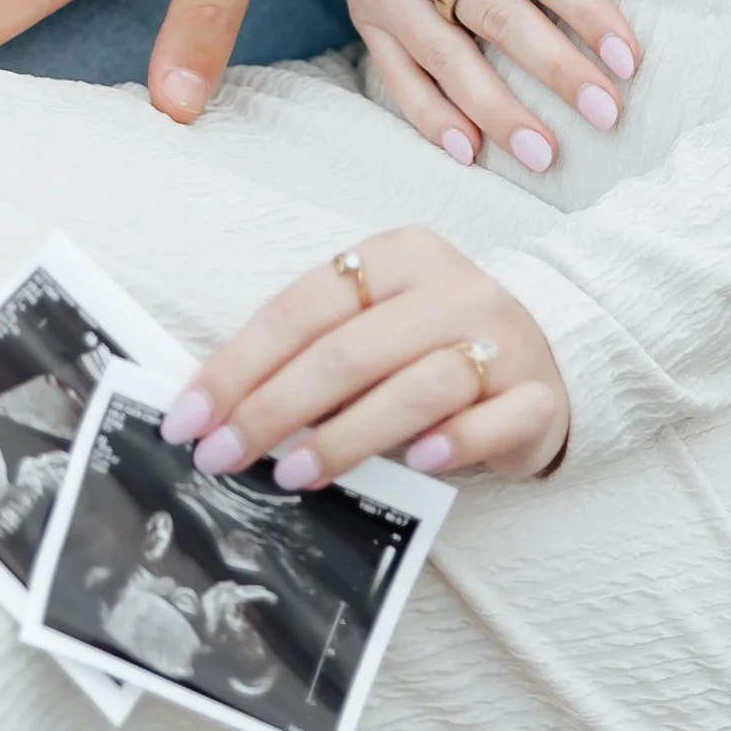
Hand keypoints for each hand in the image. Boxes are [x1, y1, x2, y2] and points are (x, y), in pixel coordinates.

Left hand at [164, 224, 568, 486]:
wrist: (539, 362)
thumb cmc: (430, 350)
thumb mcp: (371, 329)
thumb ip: (310, 354)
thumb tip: (216, 410)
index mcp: (402, 255)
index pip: (303, 307)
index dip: (238, 365)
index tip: (191, 419)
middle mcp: (454, 287)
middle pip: (351, 349)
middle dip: (275, 408)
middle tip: (225, 456)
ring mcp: (503, 337)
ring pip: (420, 384)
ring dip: (349, 434)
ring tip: (296, 475)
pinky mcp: (536, 392)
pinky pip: (494, 419)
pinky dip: (454, 441)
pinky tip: (418, 462)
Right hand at [334, 0, 638, 171]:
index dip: (584, 12)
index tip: (627, 56)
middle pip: (497, 19)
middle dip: (556, 71)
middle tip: (607, 113)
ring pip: (447, 61)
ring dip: (498, 113)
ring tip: (547, 156)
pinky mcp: (365, 12)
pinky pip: (394, 73)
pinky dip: (429, 116)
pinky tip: (468, 151)